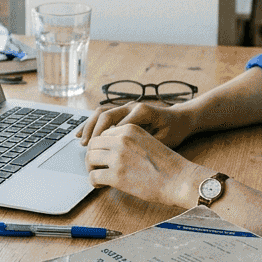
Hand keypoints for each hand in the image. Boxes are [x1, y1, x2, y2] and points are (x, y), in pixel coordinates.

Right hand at [77, 100, 194, 148]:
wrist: (179, 120)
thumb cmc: (173, 132)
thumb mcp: (164, 141)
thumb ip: (146, 145)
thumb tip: (125, 155)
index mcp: (142, 111)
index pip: (118, 124)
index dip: (107, 139)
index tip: (100, 155)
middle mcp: (132, 106)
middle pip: (106, 115)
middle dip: (94, 132)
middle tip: (87, 148)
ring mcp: (126, 107)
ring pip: (101, 113)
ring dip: (90, 127)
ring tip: (82, 141)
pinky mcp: (123, 111)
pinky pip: (103, 115)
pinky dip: (92, 124)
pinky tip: (83, 134)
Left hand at [85, 124, 205, 208]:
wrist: (179, 179)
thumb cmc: (167, 164)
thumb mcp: (146, 141)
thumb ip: (128, 142)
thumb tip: (109, 151)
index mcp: (129, 128)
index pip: (102, 134)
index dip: (100, 147)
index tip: (102, 157)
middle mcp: (121, 139)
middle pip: (93, 144)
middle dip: (92, 157)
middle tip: (96, 167)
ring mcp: (118, 157)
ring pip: (90, 158)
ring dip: (91, 169)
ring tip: (98, 177)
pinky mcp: (117, 175)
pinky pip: (94, 176)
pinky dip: (94, 182)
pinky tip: (101, 186)